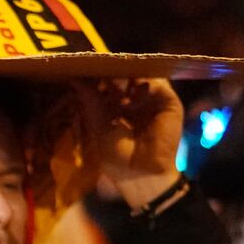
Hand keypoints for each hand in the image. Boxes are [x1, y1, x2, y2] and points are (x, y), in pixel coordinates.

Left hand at [73, 78, 184, 209]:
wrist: (142, 174)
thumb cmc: (118, 158)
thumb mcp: (100, 128)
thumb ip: (91, 103)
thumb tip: (75, 80)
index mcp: (116, 111)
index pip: (107, 89)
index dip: (97, 81)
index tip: (84, 72)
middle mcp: (134, 104)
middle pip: (124, 81)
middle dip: (111, 75)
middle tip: (99, 69)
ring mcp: (151, 102)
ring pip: (140, 79)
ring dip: (127, 78)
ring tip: (114, 82)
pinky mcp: (168, 102)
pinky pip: (158, 84)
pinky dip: (144, 84)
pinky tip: (131, 95)